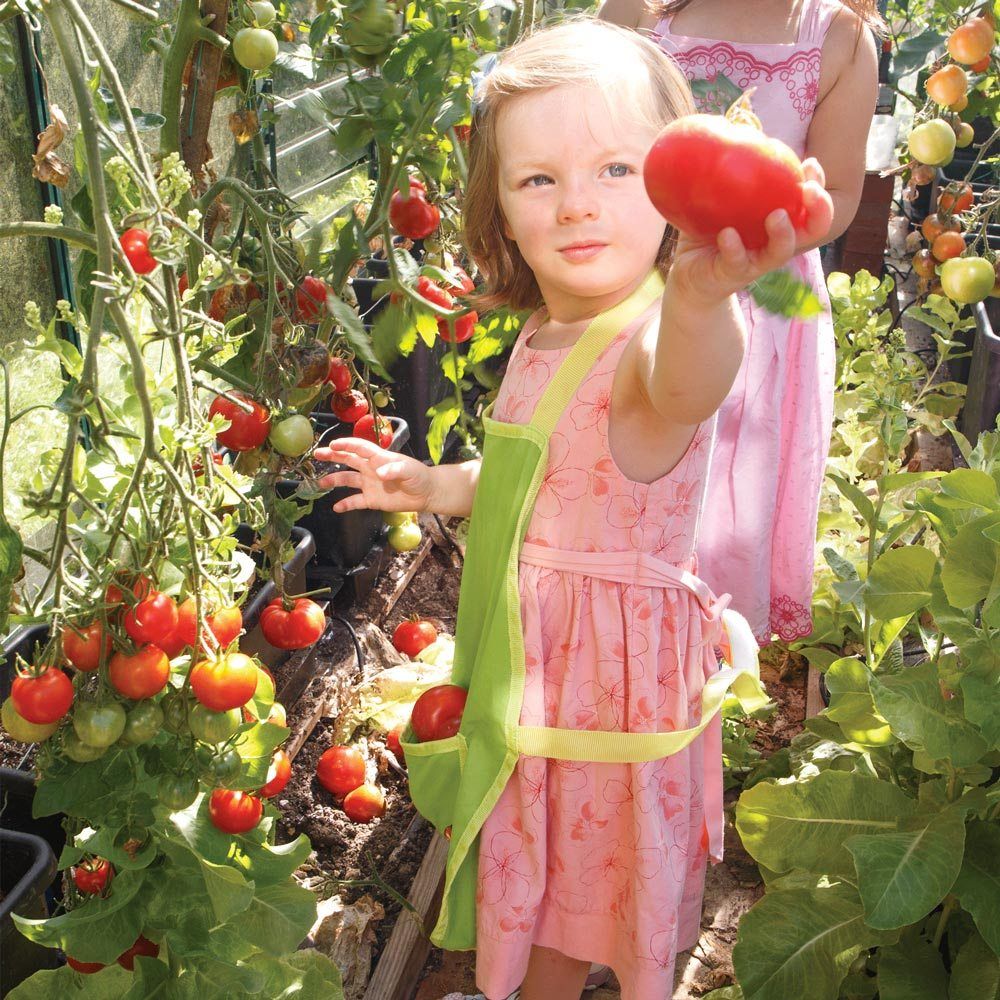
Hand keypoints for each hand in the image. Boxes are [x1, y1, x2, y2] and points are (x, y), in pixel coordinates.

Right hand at [314, 439, 432, 513]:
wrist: (425, 494)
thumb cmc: (418, 476)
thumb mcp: (409, 470)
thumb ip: (395, 469)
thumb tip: (380, 473)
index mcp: (379, 458)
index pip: (360, 448)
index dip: (346, 445)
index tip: (333, 445)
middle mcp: (370, 469)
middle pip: (348, 460)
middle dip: (333, 456)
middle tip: (318, 454)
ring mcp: (369, 484)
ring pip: (348, 480)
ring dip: (334, 480)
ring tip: (321, 483)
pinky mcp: (372, 500)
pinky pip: (355, 501)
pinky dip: (345, 504)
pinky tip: (336, 507)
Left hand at [668, 158, 833, 305]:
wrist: (688, 274)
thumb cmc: (710, 230)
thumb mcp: (720, 196)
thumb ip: (728, 168)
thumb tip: (727, 123)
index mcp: (781, 220)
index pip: (811, 203)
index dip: (818, 184)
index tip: (810, 164)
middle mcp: (775, 242)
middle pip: (813, 229)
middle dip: (820, 210)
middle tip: (809, 191)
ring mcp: (756, 261)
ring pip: (781, 251)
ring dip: (784, 233)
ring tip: (776, 215)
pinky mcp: (733, 275)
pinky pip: (737, 262)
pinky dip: (734, 248)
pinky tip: (727, 234)